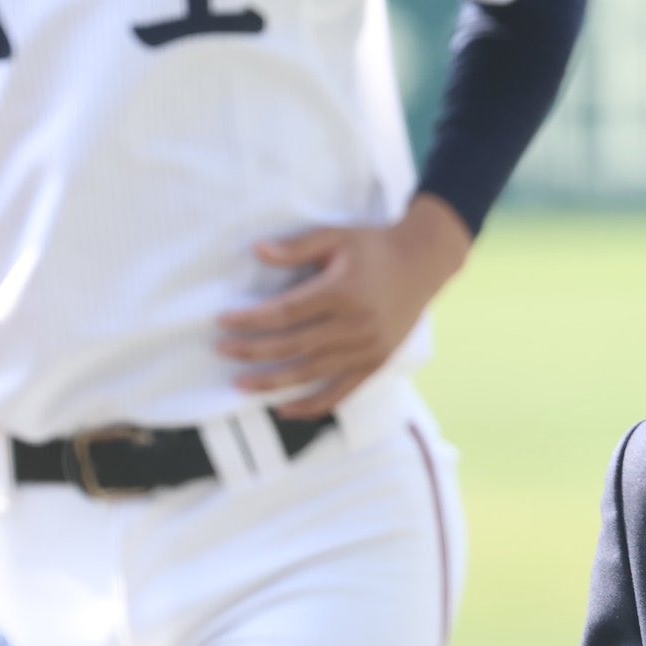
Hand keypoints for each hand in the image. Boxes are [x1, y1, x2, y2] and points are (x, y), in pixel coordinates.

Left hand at [216, 193, 470, 418]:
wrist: (422, 264)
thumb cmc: (374, 247)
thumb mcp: (337, 236)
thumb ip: (298, 247)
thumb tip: (259, 252)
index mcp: (342, 293)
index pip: (286, 312)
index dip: (251, 320)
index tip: (223, 322)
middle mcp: (355, 326)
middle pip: (294, 345)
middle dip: (254, 351)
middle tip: (223, 351)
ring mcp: (367, 349)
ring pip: (312, 373)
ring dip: (274, 383)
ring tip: (242, 385)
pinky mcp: (376, 364)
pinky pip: (340, 392)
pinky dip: (312, 405)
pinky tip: (284, 409)